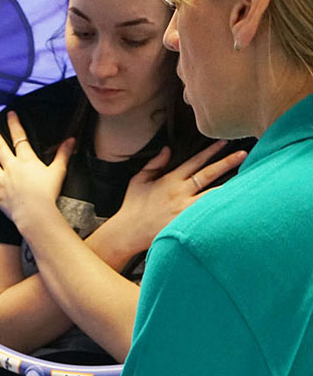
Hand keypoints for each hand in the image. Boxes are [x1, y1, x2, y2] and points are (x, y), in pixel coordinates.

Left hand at [0, 111, 75, 237]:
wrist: (36, 212)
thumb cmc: (47, 192)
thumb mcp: (58, 171)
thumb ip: (63, 155)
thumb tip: (71, 141)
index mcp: (26, 161)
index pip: (19, 138)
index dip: (14, 125)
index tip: (10, 114)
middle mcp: (11, 169)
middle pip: (0, 148)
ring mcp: (3, 183)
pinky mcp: (0, 198)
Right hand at [111, 140, 248, 254]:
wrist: (127, 233)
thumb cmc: (132, 209)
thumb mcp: (138, 181)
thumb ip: (154, 164)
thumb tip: (168, 149)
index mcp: (169, 181)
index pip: (194, 162)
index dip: (210, 151)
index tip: (224, 142)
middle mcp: (180, 193)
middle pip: (208, 175)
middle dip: (227, 163)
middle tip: (244, 154)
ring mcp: (184, 209)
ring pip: (213, 195)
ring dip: (230, 185)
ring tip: (247, 178)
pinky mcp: (186, 223)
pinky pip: (208, 214)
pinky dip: (221, 208)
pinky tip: (234, 204)